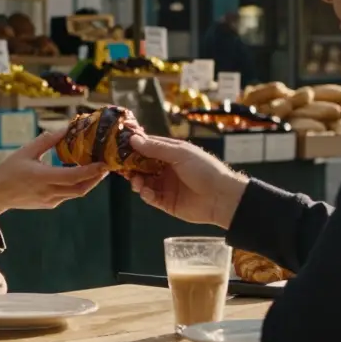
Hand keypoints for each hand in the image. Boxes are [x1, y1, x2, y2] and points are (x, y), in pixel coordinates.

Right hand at [0, 129, 108, 220]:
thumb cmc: (8, 170)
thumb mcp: (25, 151)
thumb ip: (46, 141)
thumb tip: (65, 129)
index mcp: (43, 178)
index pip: (74, 177)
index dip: (92, 171)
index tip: (104, 163)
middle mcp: (49, 192)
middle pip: (81, 189)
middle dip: (96, 178)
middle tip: (106, 165)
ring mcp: (50, 201)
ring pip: (76, 193)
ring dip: (89, 182)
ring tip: (97, 168)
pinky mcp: (49, 204)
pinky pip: (68, 195)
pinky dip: (77, 185)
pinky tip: (79, 174)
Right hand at [125, 135, 248, 228]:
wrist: (221, 197)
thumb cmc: (204, 169)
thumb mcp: (180, 153)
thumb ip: (156, 148)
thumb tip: (133, 139)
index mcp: (171, 154)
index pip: (148, 147)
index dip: (134, 147)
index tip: (119, 147)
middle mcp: (167, 169)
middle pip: (142, 166)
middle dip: (132, 166)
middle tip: (122, 167)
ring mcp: (166, 186)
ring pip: (144, 182)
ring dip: (137, 181)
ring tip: (137, 182)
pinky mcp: (167, 202)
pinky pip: (151, 197)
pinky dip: (146, 194)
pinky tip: (146, 192)